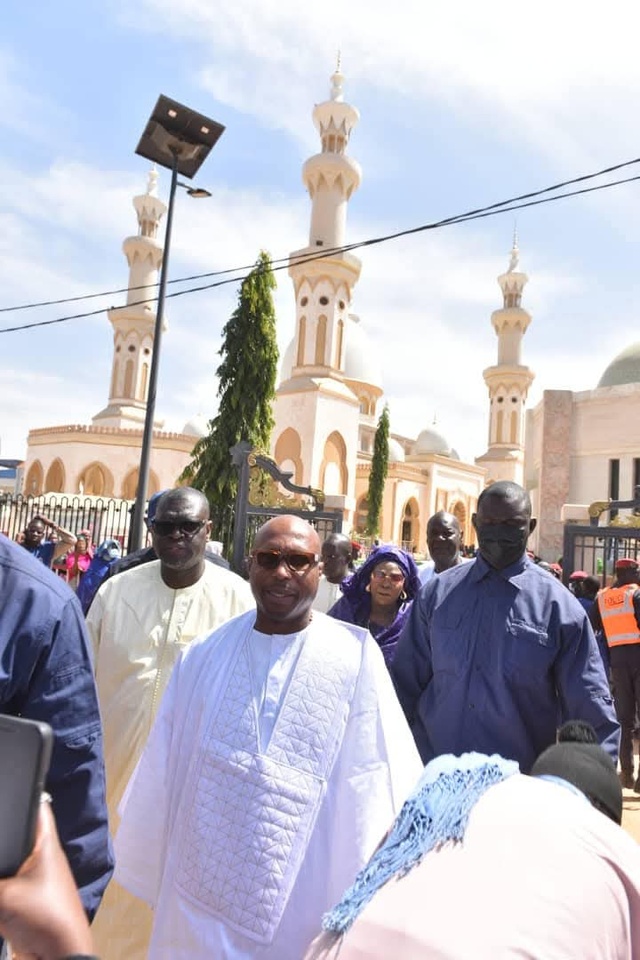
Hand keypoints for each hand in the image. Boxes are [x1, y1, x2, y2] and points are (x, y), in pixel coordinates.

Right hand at [0, 804, 92, 958]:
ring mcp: (35, 880)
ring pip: (9, 862)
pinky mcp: (26, 902)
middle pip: (16, 836)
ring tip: (1, 874)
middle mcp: (43, 857)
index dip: (22, 795)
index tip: (3, 790)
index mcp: (46, 844)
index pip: (37, 806)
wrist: (57, 956)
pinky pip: (5, 889)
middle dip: (1, 836)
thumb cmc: (43, 918)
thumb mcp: (3, 896)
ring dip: (1, 866)